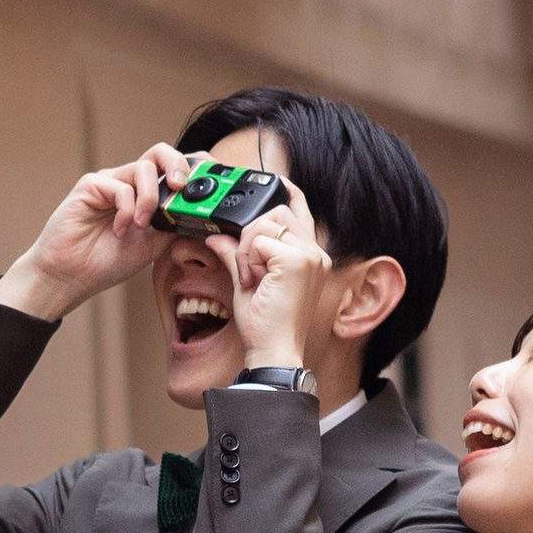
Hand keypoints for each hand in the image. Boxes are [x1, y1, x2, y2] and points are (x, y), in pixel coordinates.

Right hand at [0, 147, 191, 322]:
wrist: (71, 276)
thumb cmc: (107, 261)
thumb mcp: (154, 244)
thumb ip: (174, 223)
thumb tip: (204, 211)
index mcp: (146, 195)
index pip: (173, 169)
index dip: (193, 168)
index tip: (211, 179)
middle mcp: (129, 183)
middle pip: (160, 153)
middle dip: (178, 165)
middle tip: (180, 188)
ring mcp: (110, 182)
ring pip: (143, 168)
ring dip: (150, 198)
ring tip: (141, 224)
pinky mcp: (91, 186)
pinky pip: (120, 186)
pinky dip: (126, 209)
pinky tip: (119, 229)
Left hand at [214, 178, 330, 369]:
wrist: (273, 351)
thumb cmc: (266, 326)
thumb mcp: (246, 283)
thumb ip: (236, 254)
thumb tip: (216, 235)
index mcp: (311, 256)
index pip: (300, 209)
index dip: (286, 191)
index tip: (274, 181)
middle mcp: (316, 252)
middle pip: (276, 211)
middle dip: (251, 234)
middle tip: (248, 270)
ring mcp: (309, 255)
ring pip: (265, 223)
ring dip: (248, 249)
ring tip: (252, 279)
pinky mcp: (297, 261)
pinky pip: (258, 241)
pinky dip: (247, 261)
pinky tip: (253, 283)